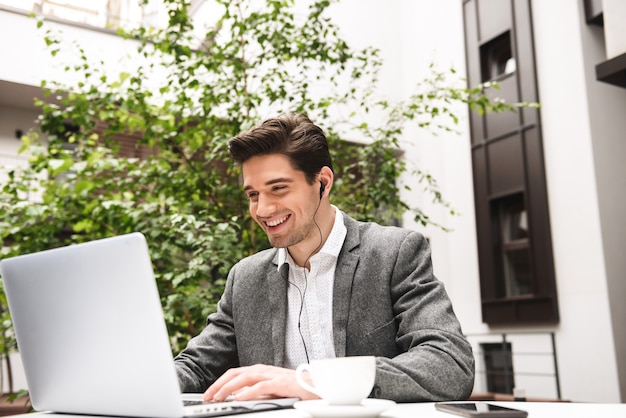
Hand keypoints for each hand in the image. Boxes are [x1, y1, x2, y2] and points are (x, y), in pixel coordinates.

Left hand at [202, 364, 319, 401]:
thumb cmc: (293, 387)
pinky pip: (260, 387)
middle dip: (219, 385)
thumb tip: (236, 396)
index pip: (234, 374)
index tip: (208, 394)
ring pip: (244, 378)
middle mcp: (263, 370)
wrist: (315, 385)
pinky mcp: (280, 383)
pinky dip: (248, 392)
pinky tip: (239, 399)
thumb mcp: (269, 389)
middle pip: (235, 374)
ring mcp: (271, 375)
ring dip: (228, 388)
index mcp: (259, 370)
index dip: (219, 383)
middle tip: (207, 397)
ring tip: (218, 398)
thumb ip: (253, 390)